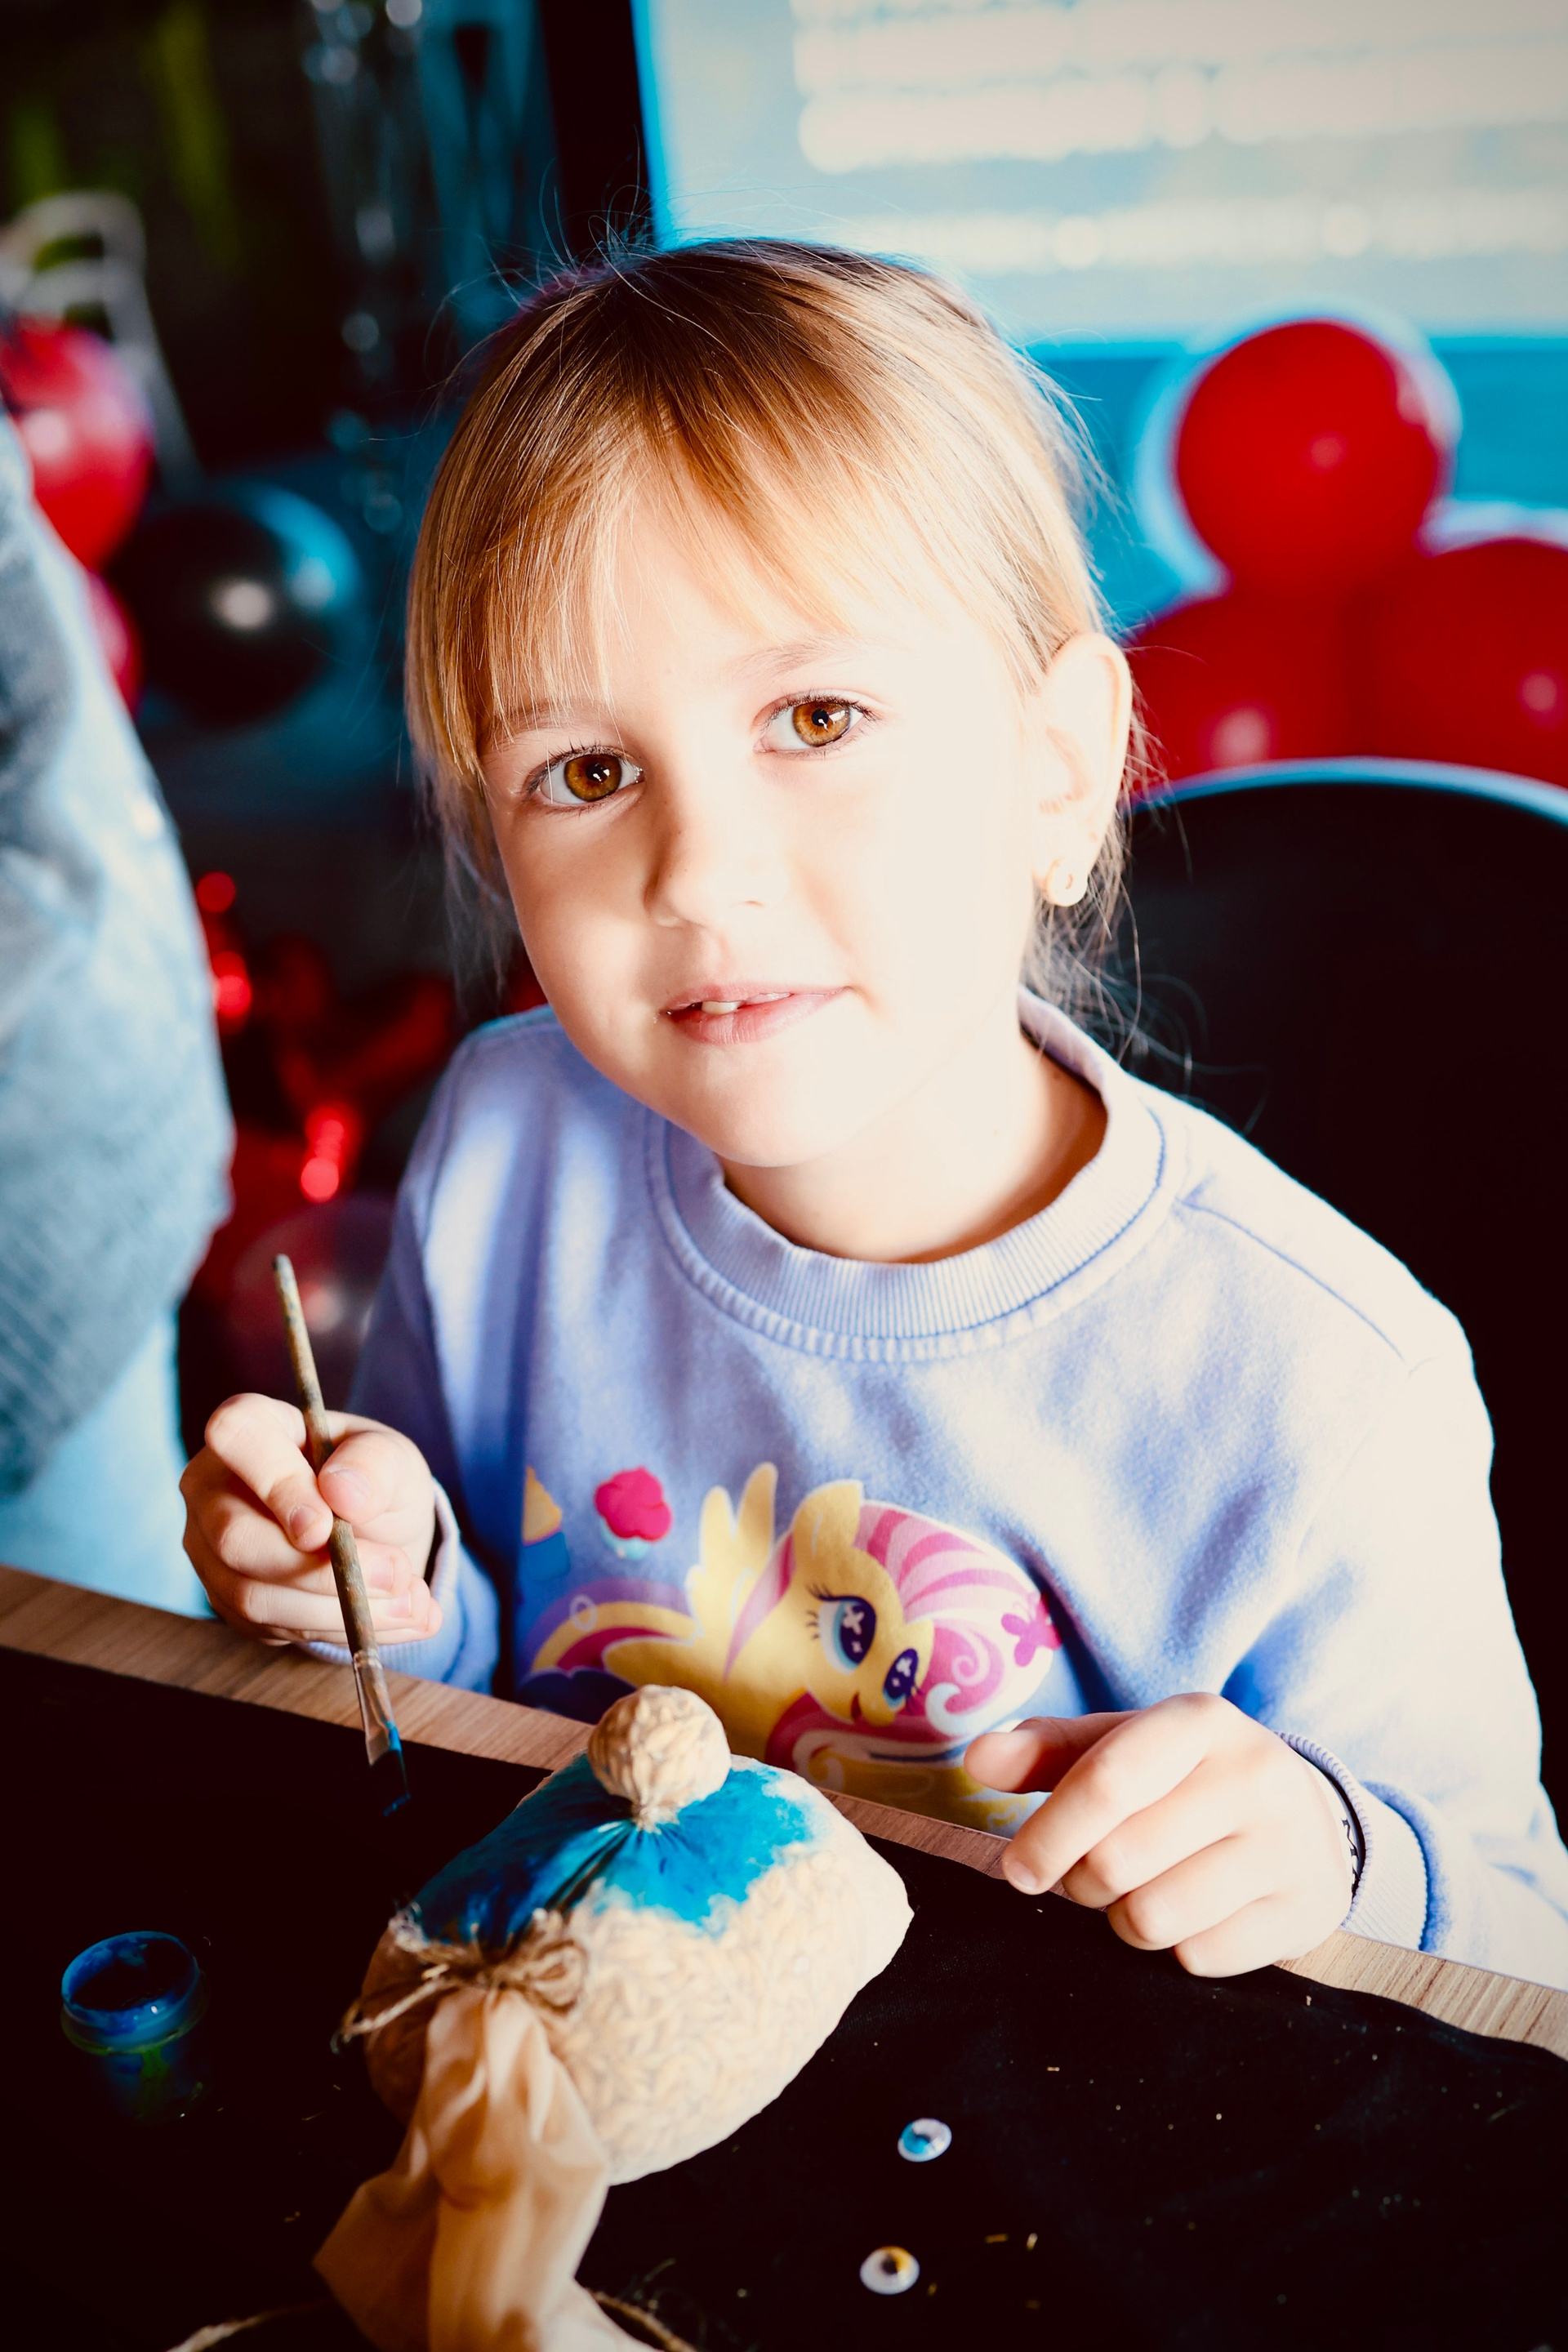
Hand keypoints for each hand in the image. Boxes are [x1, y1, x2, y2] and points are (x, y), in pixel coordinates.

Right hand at [181, 1393, 440, 1646]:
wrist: (376, 1532)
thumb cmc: (374, 1479)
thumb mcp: (394, 1459)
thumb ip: (376, 1464)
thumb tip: (342, 1493)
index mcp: (253, 1427)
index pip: (236, 1434)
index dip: (278, 1483)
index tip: (327, 1525)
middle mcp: (214, 1489)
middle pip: (237, 1538)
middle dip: (321, 1570)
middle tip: (396, 1575)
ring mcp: (213, 1551)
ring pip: (255, 1596)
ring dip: (341, 1609)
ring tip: (412, 1602)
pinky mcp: (230, 1602)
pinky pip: (275, 1627)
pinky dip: (342, 1629)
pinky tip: (394, 1618)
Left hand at [966, 1694, 1355, 1975]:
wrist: (1307, 1820)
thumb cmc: (1185, 1781)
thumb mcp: (1123, 1747)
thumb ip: (1046, 1750)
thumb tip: (977, 1759)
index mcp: (1200, 1720)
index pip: (1107, 1781)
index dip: (1048, 1833)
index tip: (1017, 1872)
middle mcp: (1254, 1774)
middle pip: (1119, 1860)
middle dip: (1085, 1882)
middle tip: (1093, 1876)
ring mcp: (1289, 1845)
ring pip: (1155, 1918)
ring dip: (1126, 1920)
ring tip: (1143, 1892)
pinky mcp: (1306, 1910)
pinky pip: (1199, 1957)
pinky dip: (1178, 1948)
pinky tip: (1195, 1915)